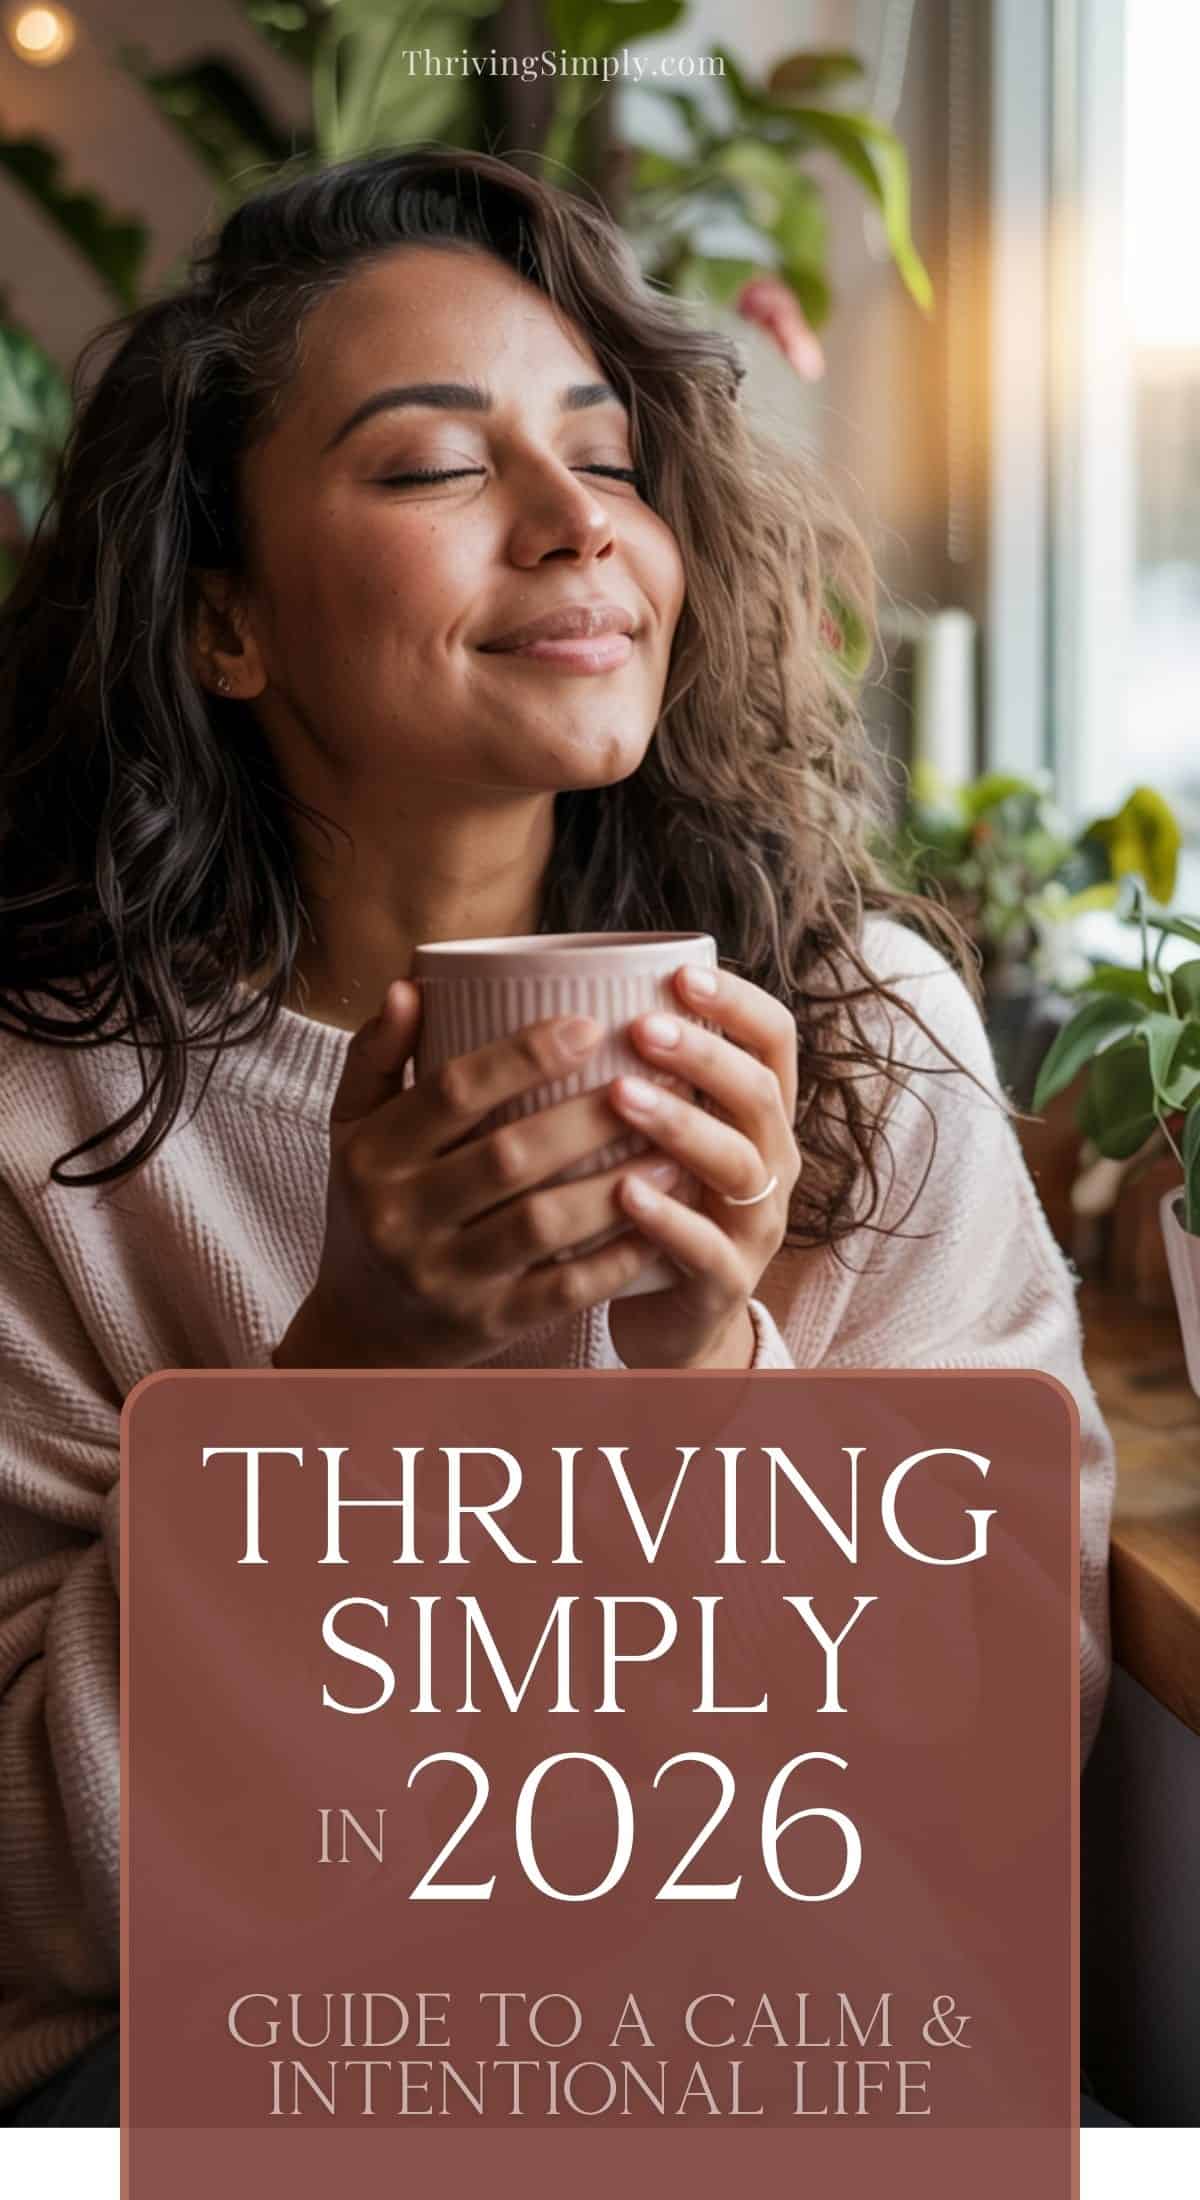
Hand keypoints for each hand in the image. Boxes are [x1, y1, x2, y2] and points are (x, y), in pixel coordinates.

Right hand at [273, 982, 671, 1367]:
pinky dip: (617, 1257)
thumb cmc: (373, 1206)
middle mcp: (399, 1217)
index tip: (592, 1026)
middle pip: (508, 1154)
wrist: (363, 1330)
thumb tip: (411, 985)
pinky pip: (564, 1290)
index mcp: (372, 1155)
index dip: (524, 1055)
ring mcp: (443, 1277)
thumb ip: (377, 1056)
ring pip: (543, 1223)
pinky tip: (662, 1223)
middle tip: (657, 1084)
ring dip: (617, 1186)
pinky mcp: (486, 1324)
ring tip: (675, 1153)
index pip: (453, 1091)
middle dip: (590, 1117)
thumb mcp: (352, 1130)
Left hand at [606, 964, 800, 1368]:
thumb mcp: (661, 1132)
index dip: (738, 1003)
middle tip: (642, 1028)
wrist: (671, 1320)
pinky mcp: (725, 1284)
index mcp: (761, 1115)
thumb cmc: (654, 1201)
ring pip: (738, 1166)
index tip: (681, 974)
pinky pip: (707, 1249)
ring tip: (621, 1097)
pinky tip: (623, 1192)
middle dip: (704, 1056)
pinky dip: (667, 1217)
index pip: (775, 1040)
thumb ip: (640, 1070)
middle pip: (758, 1095)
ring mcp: (755, 1226)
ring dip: (682, 1125)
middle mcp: (772, 1163)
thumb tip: (561, 981)